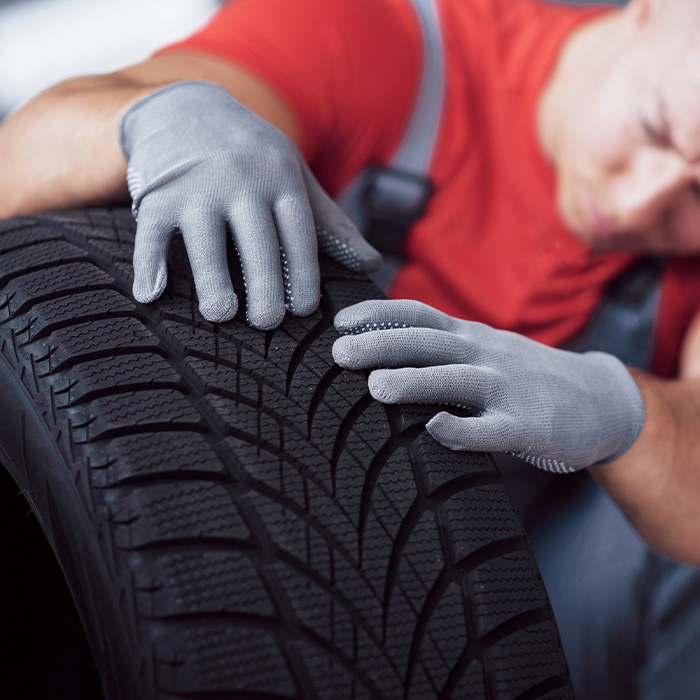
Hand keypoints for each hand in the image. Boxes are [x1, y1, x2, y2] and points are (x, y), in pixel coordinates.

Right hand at [119, 81, 380, 326]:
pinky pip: (151, 233)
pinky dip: (148, 264)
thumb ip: (330, 221)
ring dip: (212, 280)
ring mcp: (196, 186)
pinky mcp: (157, 194)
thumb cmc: (252, 155)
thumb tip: (373, 263)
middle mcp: (240, 180)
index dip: (303, 272)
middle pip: (257, 240)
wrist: (186, 107)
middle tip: (268, 322)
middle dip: (264, 284)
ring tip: (222, 314)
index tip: (304, 309)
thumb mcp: (294, 175)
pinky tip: (151, 295)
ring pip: (206, 240)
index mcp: (280, 178)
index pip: (298, 231)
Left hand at [332, 299, 644, 472]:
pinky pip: (492, 429)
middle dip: (383, 345)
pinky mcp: (528, 426)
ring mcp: (508, 389)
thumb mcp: (484, 351)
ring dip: (416, 382)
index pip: (419, 315)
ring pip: (457, 381)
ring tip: (376, 387)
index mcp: (470, 337)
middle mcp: (485, 355)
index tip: (339, 322)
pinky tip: (435, 430)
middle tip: (339, 353)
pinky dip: (463, 429)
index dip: (379, 315)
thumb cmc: (524, 378)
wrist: (600, 400)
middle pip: (430, 343)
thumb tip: (377, 352)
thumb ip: (441, 350)